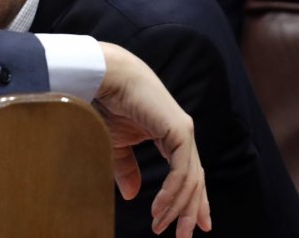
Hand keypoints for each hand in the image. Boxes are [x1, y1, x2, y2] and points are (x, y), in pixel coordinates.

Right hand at [93, 42, 210, 236]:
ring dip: (178, 207)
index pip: (188, 173)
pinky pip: (182, 171)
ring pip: (189, 179)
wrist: (102, 77)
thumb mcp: (115, 143)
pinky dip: (173, 193)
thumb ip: (126, 168)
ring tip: (162, 226)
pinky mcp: (179, 130)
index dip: (193, 200)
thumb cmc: (106, 103)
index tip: (195, 225)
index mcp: (169, 135)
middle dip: (191, 210)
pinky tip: (161, 208)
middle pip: (194, 180)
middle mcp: (181, 134)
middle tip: (185, 236)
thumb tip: (132, 195)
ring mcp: (183, 131)